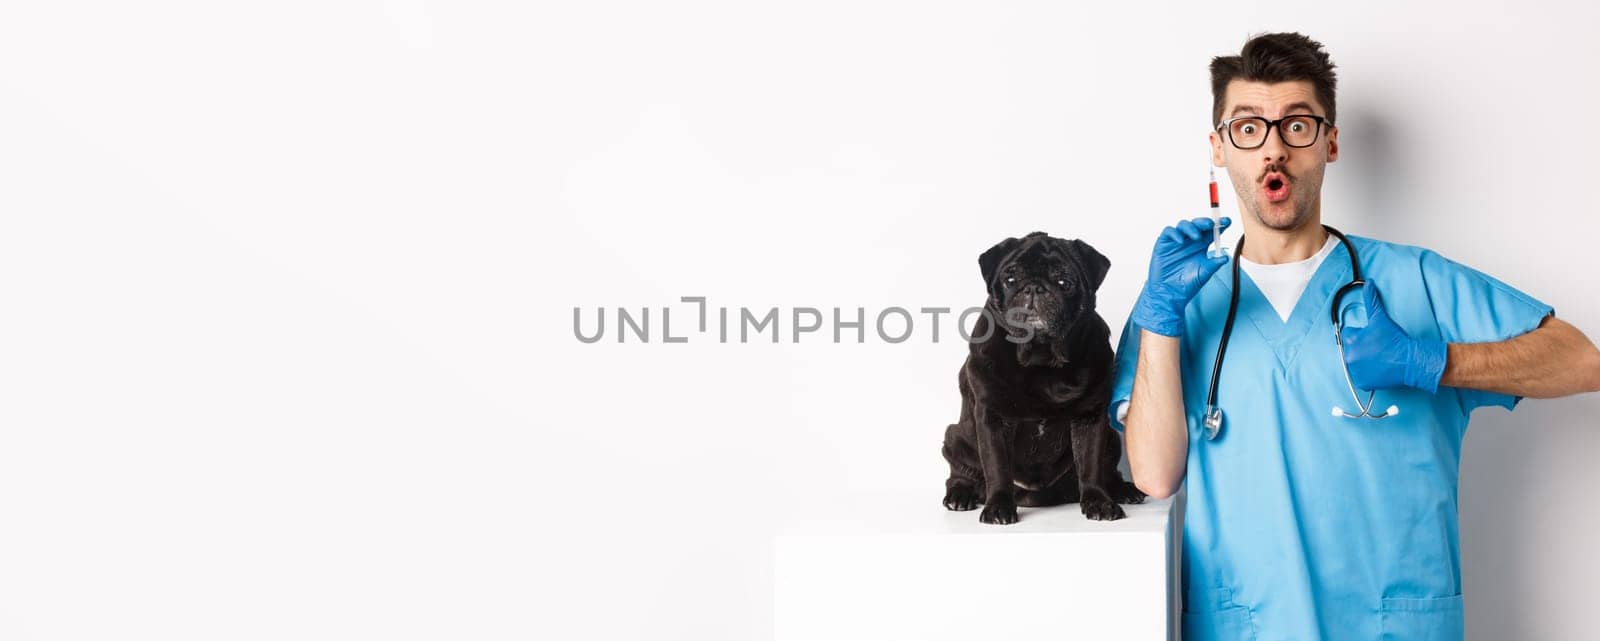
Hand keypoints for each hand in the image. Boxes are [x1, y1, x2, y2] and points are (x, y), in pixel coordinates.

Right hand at [1130, 217, 1230, 336]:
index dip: (1220, 224)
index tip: (1227, 221)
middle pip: (1198, 225)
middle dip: (1205, 222)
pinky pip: (1169, 232)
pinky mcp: (1164, 244)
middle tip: (1211, 224)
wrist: (1170, 294)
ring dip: (1191, 227)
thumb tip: (1226, 258)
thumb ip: (1214, 264)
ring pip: (1184, 225)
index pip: (1212, 232)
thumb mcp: (1205, 273)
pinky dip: (1175, 233)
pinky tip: (1180, 240)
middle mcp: (1189, 242)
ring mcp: (1176, 242)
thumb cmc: (1187, 284)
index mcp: (1201, 246)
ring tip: (1196, 236)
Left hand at [1339, 283, 1446, 392]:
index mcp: (1350, 340)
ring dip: (1364, 359)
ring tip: (1380, 357)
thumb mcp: (1381, 318)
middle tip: (1378, 347)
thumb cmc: (1395, 339)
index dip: (1362, 333)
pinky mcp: (1362, 383)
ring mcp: (1355, 372)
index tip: (1374, 337)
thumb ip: (1371, 300)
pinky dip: (1368, 373)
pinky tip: (1379, 368)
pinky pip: (1361, 376)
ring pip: (1355, 362)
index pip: (1349, 333)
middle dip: (1362, 346)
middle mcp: (1349, 357)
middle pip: (1351, 348)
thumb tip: (1368, 283)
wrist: (1410, 360)